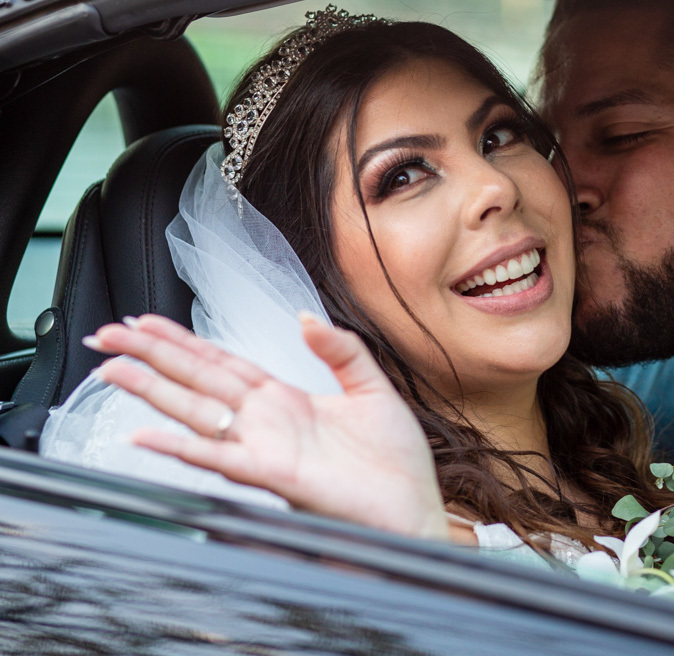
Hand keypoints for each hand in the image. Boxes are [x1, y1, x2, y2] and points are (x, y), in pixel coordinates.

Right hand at [85, 313, 451, 541]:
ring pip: (196, 414)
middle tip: (108, 334)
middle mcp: (267, 422)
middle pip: (197, 381)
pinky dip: (182, 447)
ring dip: (153, 392)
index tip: (147, 322)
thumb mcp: (373, 389)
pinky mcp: (273, 474)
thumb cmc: (395, 460)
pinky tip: (147, 435)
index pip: (223, 363)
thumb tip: (306, 317)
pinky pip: (219, 458)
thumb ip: (341, 350)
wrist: (414, 508)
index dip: (184, 342)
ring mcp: (264, 448)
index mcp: (287, 399)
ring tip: (112, 369)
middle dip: (152, 357)